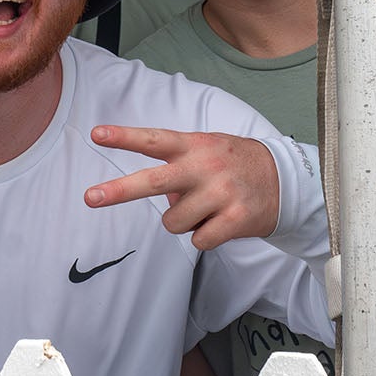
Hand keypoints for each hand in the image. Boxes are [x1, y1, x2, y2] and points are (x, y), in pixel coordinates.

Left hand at [84, 126, 279, 249]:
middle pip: (154, 181)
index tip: (96, 134)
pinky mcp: (236, 218)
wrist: (285, 180)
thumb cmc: (232, 164)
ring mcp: (221, 192)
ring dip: (183, 222)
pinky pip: (199, 240)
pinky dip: (204, 237)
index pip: (154, 139)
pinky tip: (221, 222)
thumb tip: (158, 195)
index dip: (124, 137)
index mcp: (194, 146)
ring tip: (206, 209)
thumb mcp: (206, 150)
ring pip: (173, 222)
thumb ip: (177, 164)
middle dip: (119, 191)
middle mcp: (205, 166)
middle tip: (90, 197)